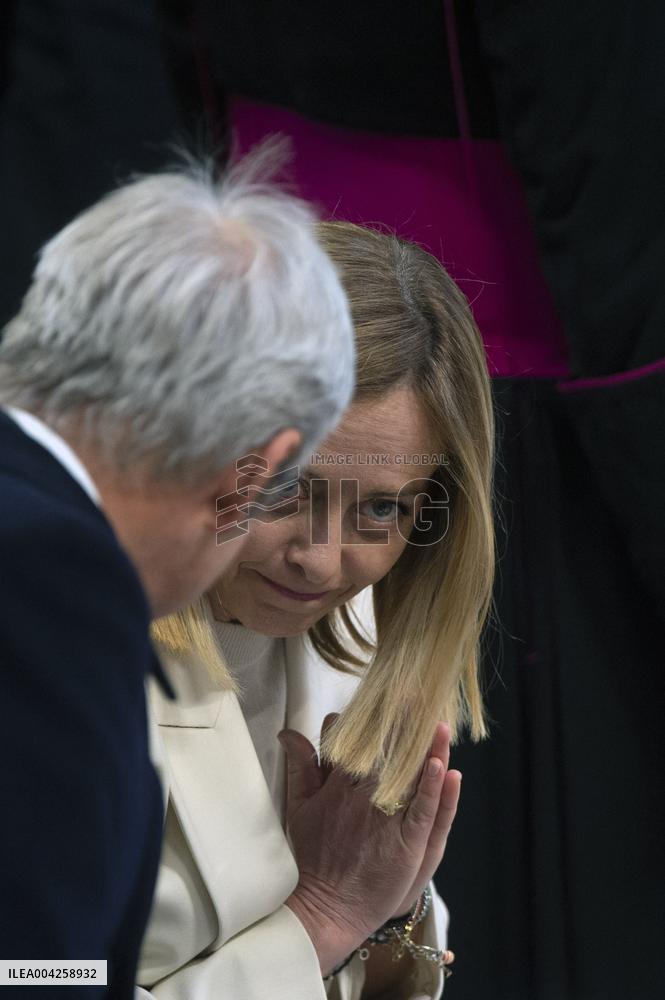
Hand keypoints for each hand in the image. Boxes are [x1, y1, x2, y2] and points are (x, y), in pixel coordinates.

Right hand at [279, 716, 459, 974]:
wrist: (326, 907)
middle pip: (384, 751)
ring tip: (439, 724)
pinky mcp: (405, 843)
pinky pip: (422, 810)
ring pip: (407, 776)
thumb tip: (288, 732)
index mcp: (337, 785)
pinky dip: (433, 788)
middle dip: (400, 725)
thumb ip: (299, 767)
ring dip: (425, 749)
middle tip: (417, 698)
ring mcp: (385, 818)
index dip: (365, 720)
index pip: (353, 740)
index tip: (380, 701)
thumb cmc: (313, 857)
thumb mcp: (299, 808)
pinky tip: (441, 766)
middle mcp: (362, 796)